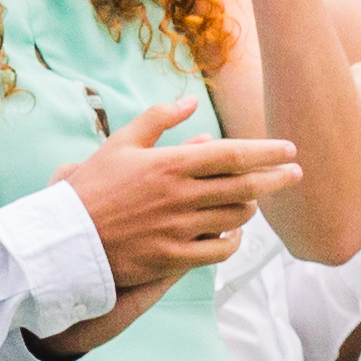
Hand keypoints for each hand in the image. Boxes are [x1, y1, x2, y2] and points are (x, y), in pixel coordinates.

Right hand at [59, 96, 298, 294]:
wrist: (63, 238)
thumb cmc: (92, 188)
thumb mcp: (120, 143)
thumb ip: (157, 118)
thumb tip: (190, 102)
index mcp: (170, 164)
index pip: (234, 154)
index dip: (268, 152)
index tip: (291, 150)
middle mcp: (180, 195)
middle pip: (245, 186)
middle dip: (277, 179)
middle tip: (296, 174)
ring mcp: (177, 229)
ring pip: (235, 217)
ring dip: (251, 208)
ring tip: (256, 200)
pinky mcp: (171, 258)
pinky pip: (218, 251)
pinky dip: (233, 241)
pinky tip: (234, 233)